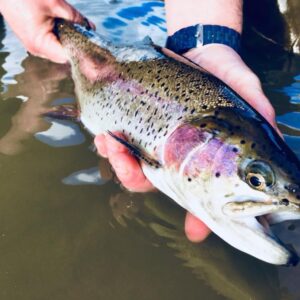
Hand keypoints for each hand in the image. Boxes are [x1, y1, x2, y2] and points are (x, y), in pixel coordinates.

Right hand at [0, 0, 93, 62]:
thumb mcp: (55, 3)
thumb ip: (75, 17)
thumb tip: (91, 27)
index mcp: (40, 43)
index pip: (68, 56)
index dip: (84, 58)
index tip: (99, 60)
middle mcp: (37, 49)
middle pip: (65, 56)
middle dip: (81, 54)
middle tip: (98, 55)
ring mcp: (34, 46)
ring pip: (60, 51)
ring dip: (72, 47)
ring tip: (88, 46)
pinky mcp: (34, 40)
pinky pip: (53, 45)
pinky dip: (64, 41)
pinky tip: (74, 36)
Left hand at [94, 44, 276, 242]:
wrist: (202, 52)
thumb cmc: (226, 76)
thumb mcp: (247, 96)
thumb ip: (259, 119)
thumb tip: (273, 144)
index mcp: (203, 160)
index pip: (202, 195)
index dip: (200, 216)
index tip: (195, 231)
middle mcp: (177, 157)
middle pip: (154, 183)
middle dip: (135, 178)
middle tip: (127, 163)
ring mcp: (156, 142)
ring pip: (131, 165)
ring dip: (117, 161)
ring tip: (109, 143)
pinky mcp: (139, 124)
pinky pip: (120, 141)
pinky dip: (110, 143)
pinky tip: (105, 134)